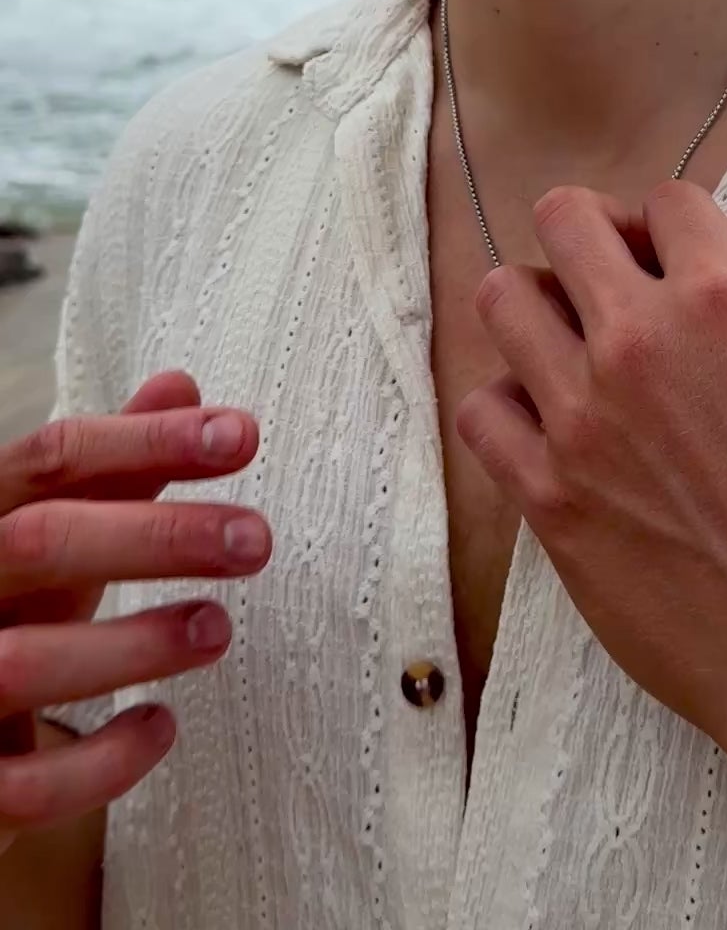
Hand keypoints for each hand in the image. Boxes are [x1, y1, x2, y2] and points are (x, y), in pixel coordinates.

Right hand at [0, 373, 270, 855]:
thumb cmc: (14, 600)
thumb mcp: (55, 526)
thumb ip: (113, 465)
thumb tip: (182, 383)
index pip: (54, 457)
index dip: (147, 441)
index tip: (243, 433)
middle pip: (40, 541)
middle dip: (156, 536)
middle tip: (259, 539)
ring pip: (24, 661)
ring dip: (134, 644)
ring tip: (219, 627)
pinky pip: (25, 787)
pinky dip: (100, 762)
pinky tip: (161, 728)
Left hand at [456, 180, 726, 838]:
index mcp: (726, 300)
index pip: (667, 198)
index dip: (678, 223)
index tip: (684, 258)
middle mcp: (640, 343)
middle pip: (561, 219)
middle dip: (594, 235)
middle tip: (622, 284)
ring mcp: (582, 420)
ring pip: (502, 300)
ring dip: (540, 308)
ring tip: (578, 350)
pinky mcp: (548, 499)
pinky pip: (481, 412)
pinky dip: (510, 407)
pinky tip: (554, 429)